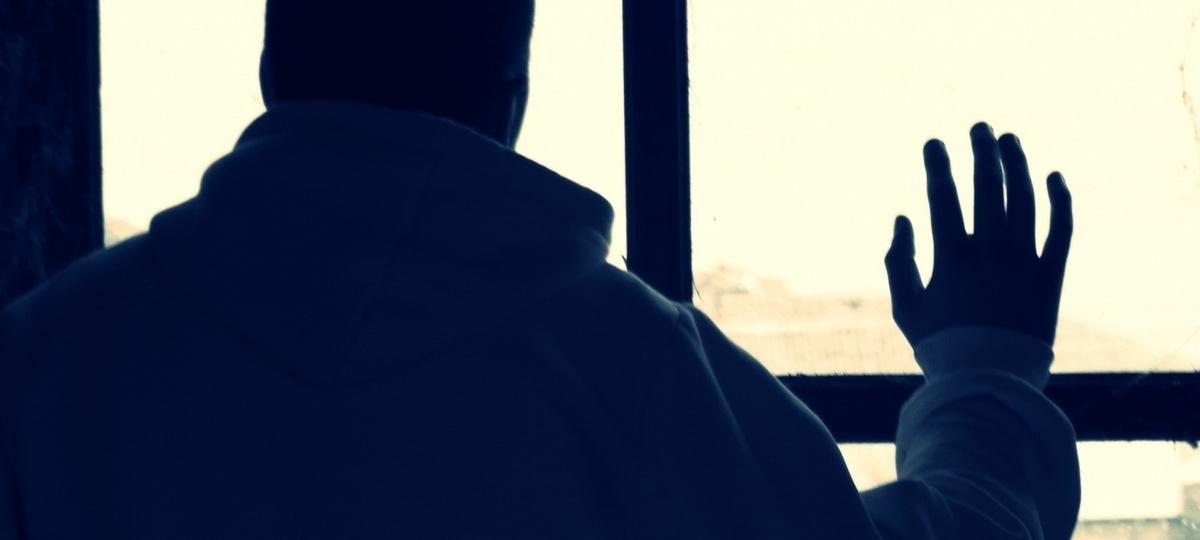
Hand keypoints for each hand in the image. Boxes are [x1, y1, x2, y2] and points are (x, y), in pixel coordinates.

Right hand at [884, 122, 1072, 346]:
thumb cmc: (940, 346)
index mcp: (950, 258)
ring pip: (1025, 199)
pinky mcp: (1051, 277)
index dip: (938, 164)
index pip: (943, 196)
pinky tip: (1054, 176)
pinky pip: (1061, 229)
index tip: (934, 142)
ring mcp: (1023, 262)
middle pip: (988, 187)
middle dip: (982, 151)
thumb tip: (902, 217)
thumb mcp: (905, 307)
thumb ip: (898, 260)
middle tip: (979, 127)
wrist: (989, 382)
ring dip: (1018, 164)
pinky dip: (1060, 200)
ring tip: (1010, 140)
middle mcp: (989, 252)